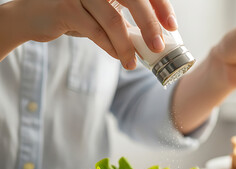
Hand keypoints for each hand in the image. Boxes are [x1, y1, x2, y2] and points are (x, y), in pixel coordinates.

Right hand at [7, 0, 177, 68]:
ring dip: (127, 46)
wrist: (33, 16)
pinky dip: (110, 47)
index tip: (172, 25)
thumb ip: (126, 19)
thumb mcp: (103, 11)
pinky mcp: (66, 8)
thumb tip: (157, 39)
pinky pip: (95, 31)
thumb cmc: (75, 13)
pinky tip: (118, 57)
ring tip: (132, 64)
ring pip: (113, 20)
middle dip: (149, 25)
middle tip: (158, 47)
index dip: (160, 5)